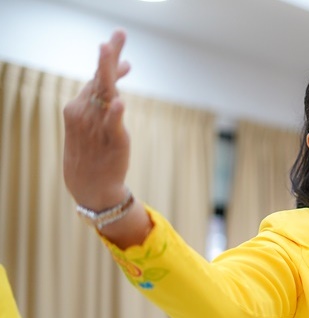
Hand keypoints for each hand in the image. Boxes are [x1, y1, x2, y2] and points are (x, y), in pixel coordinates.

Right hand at [63, 29, 130, 209]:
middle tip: (118, 34)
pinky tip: (120, 103)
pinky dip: (115, 114)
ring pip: (106, 97)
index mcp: (79, 106)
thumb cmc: (93, 149)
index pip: (96, 78)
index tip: (118, 44)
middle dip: (109, 57)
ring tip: (119, 60)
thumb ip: (107, 96)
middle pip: (100, 79)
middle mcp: (86, 113)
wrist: (88, 184)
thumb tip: (122, 68)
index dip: (108, 61)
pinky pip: (113, 125)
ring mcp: (98, 127)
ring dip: (111, 77)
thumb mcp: (96, 120)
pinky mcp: (113, 142)